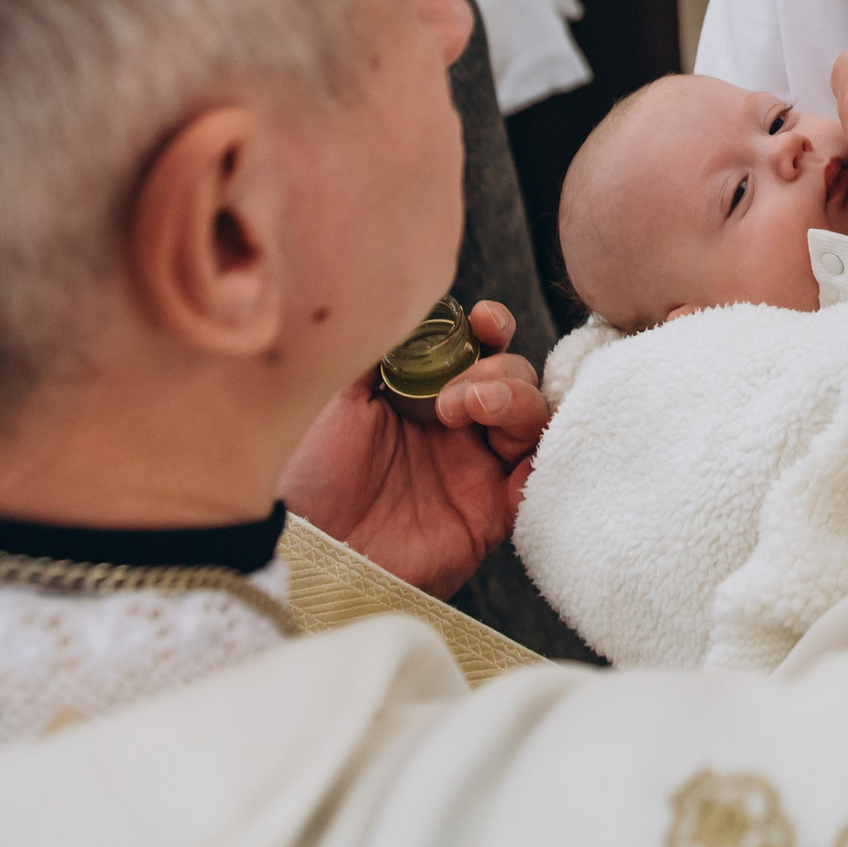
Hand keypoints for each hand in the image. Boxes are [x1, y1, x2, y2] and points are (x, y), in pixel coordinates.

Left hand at [277, 300, 552, 596]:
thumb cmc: (307, 473)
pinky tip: (510, 445)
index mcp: (421, 394)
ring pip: (533, 418)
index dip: (493, 328)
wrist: (306, 549)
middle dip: (498, 369)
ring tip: (471, 407)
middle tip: (453, 394)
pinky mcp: (489, 515)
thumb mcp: (335, 392)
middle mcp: (455, 429)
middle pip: (516, 377)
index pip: (478, 348)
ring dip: (515, 399)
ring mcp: (475, 470)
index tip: (484, 321)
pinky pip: (538, 479)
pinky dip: (541, 454)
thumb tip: (407, 297)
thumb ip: (378, 345)